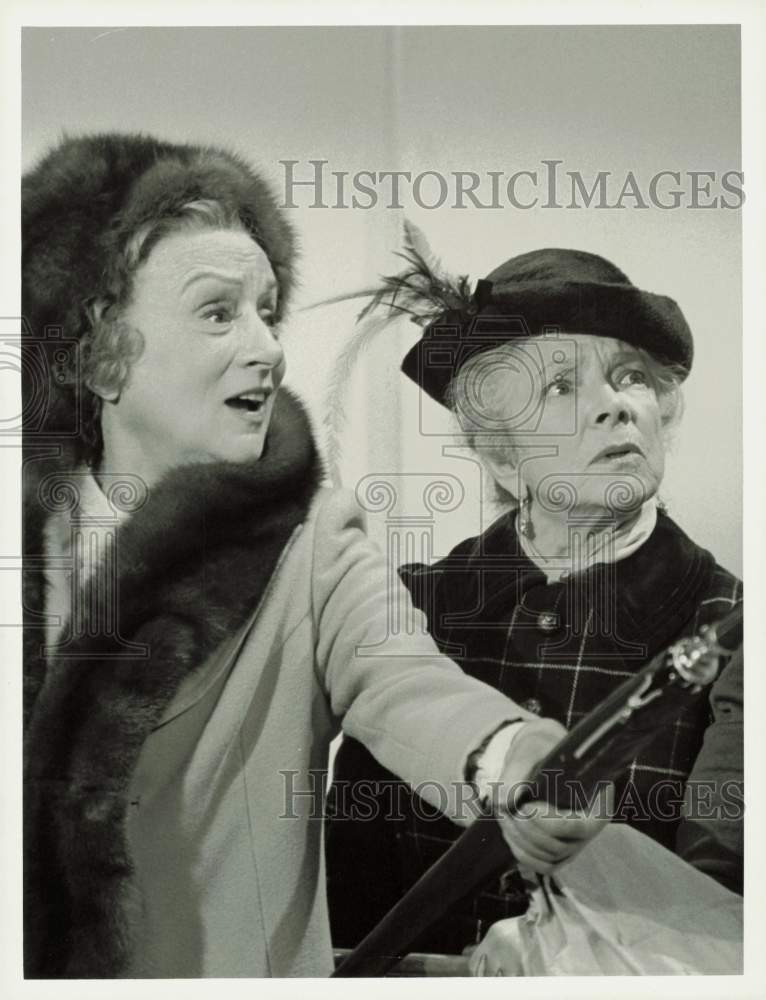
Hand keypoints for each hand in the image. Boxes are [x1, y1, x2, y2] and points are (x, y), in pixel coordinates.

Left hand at [493, 718, 612, 874]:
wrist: (537, 755)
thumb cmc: (540, 749)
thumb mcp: (529, 750)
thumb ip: (517, 771)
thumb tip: (504, 802)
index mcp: (597, 800)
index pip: (580, 827)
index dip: (549, 822)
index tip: (524, 806)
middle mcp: (591, 826)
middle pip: (560, 846)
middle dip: (526, 829)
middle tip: (504, 806)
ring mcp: (576, 841)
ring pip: (548, 858)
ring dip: (519, 839)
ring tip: (502, 811)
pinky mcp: (559, 851)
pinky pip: (541, 865)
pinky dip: (520, 850)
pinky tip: (508, 827)